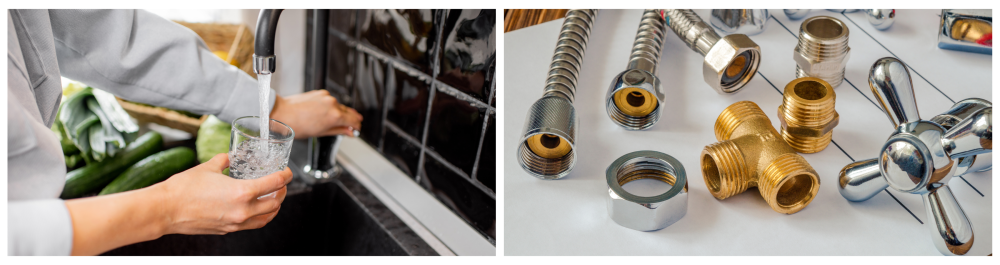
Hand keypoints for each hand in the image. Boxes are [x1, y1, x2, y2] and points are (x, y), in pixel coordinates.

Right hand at [154, 154, 291, 234]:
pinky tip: (257, 210)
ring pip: (266, 218)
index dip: (285, 176)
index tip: (287, 171)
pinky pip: (252, 225)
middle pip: (275, 203)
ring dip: (274, 207)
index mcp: (242, 192)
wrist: (165, 210)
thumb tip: (228, 157)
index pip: (274, 184)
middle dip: (282, 192)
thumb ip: (223, 161)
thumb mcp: (207, 167)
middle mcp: (243, 211)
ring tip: (274, 198)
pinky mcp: (228, 230)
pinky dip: (260, 217)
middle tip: (281, 183)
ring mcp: (236, 223)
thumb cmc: (183, 189)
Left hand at [270, 90, 362, 138]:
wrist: (282, 113)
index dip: (357, 126)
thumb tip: (349, 132)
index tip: (356, 129)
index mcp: (335, 116)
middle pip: (348, 112)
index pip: (353, 120)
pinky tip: (327, 112)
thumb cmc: (297, 125)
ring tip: (337, 120)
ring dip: (341, 112)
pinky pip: (330, 100)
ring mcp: (326, 97)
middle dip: (351, 119)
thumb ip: (338, 131)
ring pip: (339, 106)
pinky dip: (331, 106)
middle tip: (352, 125)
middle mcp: (333, 104)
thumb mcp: (320, 133)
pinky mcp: (320, 93)